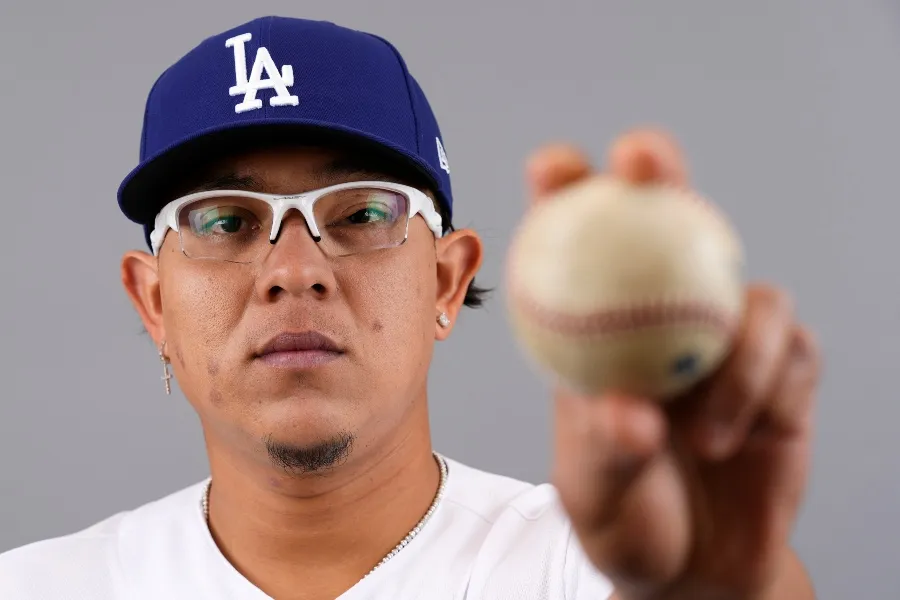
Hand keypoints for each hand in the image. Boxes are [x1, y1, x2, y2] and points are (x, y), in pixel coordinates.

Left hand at [530, 130, 820, 599]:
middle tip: (643, 155)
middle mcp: (661, 321)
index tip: (552, 165)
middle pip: (666, 226)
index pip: (576, 249)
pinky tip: (736, 439)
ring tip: (701, 436)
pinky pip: (788, 350)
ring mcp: (726, 341)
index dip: (565, 194)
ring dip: (730, 356)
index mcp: (597, 335)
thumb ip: (611, 448)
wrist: (697, 568)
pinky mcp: (783, 370)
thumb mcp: (597, 491)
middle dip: (659, 173)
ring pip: (746, 293)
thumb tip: (633, 411)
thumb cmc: (628, 518)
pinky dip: (762, 389)